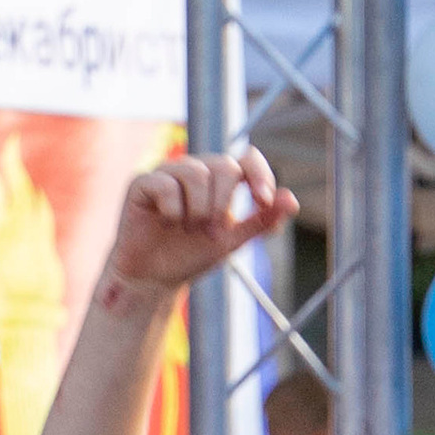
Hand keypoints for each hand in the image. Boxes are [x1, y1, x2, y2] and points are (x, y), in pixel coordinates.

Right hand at [107, 147, 293, 295]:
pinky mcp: (142, 182)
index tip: (262, 201)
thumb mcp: (233, 240)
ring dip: (198, 210)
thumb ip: (262, 221)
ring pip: (195, 172)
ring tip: (188, 229)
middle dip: (224, 204)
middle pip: (224, 166)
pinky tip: (167, 222)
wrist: (154, 277)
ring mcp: (168, 173)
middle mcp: (196, 170)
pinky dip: (173, 210)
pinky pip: (166, 184)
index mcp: (220, 181)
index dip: (259, 174)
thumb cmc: (191, 254)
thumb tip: (292, 200)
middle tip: (211, 232)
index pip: (247, 158)